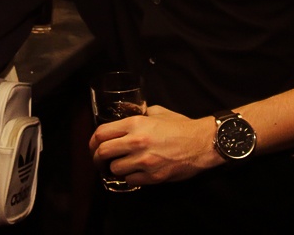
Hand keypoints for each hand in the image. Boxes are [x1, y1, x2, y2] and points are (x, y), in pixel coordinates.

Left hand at [88, 105, 220, 185]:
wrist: (201, 143)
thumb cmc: (180, 126)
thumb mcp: (157, 112)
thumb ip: (139, 114)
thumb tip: (126, 114)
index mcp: (135, 124)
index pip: (101, 133)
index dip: (92, 141)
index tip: (93, 146)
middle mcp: (136, 141)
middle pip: (102, 152)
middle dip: (96, 158)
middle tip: (98, 161)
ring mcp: (144, 160)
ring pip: (114, 169)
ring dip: (114, 168)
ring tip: (120, 166)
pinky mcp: (152, 176)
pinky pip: (130, 180)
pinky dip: (130, 178)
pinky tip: (135, 173)